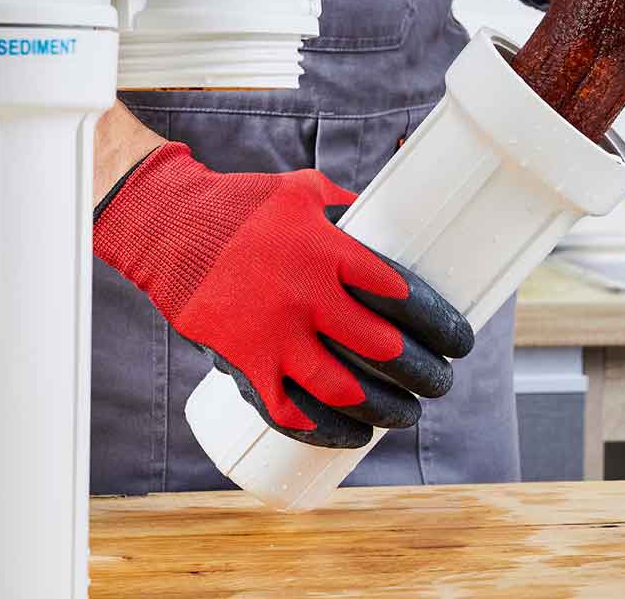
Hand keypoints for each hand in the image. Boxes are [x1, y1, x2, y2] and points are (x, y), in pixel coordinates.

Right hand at [93, 142, 472, 448]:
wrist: (166, 228)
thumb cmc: (238, 206)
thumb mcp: (300, 191)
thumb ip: (344, 206)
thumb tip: (381, 210)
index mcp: (328, 251)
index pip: (400, 293)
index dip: (436, 321)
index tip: (458, 339)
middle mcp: (306, 297)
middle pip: (382, 347)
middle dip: (422, 371)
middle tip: (441, 381)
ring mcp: (274, 334)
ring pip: (343, 389)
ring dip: (384, 409)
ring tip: (406, 414)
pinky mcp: (245, 362)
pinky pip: (290, 410)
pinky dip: (325, 429)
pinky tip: (351, 435)